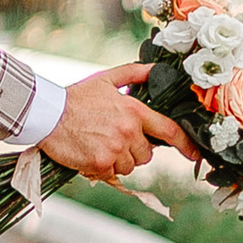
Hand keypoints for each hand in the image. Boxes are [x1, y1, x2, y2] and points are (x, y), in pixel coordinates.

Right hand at [38, 61, 200, 184]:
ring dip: (119, 160)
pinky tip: (90, 153)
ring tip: (99, 145)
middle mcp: (128, 131)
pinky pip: (112, 174)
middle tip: (113, 138)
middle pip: (146, 154)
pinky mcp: (101, 164)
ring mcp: (115, 149)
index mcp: (133, 111)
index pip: (168, 130)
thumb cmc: (75, 97)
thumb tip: (155, 68)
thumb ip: (134, 74)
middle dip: (134, 149)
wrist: (47, 114)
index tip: (195, 154)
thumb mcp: (105, 79)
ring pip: (130, 166)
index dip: (186, 145)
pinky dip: (103, 168)